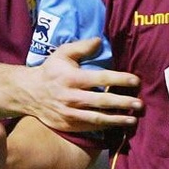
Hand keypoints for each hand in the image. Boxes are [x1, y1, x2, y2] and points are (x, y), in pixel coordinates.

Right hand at [26, 38, 142, 131]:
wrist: (29, 93)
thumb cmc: (50, 71)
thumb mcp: (62, 54)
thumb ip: (82, 47)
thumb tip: (100, 40)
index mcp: (72, 78)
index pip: (101, 78)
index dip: (120, 80)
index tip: (136, 81)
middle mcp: (71, 97)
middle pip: (102, 101)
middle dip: (123, 103)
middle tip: (140, 104)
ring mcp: (69, 114)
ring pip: (97, 118)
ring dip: (117, 119)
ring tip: (133, 118)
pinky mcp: (68, 126)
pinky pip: (89, 128)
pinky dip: (104, 127)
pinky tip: (117, 125)